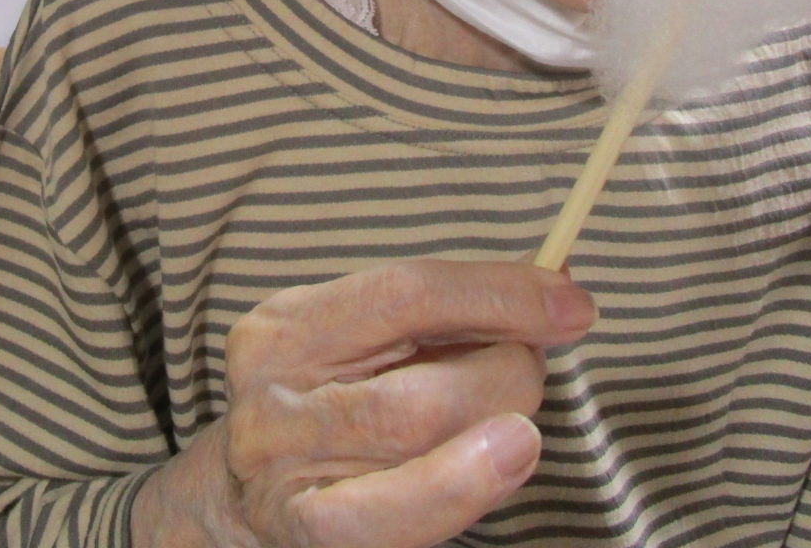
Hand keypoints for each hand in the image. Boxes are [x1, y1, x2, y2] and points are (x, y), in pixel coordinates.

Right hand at [131, 259, 595, 547]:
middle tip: (531, 374)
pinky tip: (509, 456)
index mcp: (289, 324)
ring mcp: (284, 464)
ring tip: (515, 425)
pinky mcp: (305, 527)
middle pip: (421, 375)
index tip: (570, 301)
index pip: (406, 292)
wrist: (239, 498)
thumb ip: (444, 319)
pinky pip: (394, 513)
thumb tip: (556, 285)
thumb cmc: (331, 410)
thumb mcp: (362, 349)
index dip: (499, 294)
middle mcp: (274, 390)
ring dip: (501, 423)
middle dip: (509, 373)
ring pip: (418, 436)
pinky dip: (463, 483)